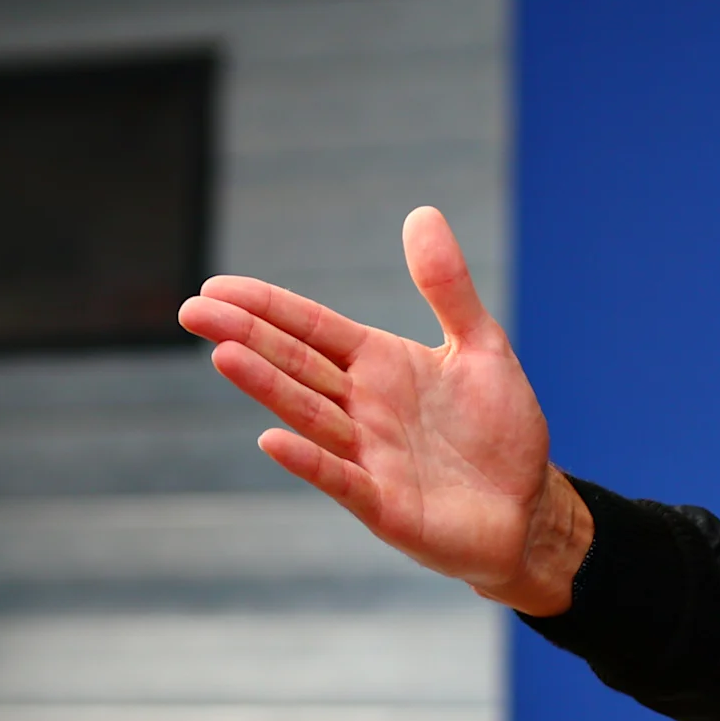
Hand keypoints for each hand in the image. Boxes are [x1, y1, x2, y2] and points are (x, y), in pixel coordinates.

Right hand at [176, 207, 589, 613]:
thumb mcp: (481, 345)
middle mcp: (361, 407)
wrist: (527, 507)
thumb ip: (447, 286)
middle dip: (246, 336)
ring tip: (222, 355)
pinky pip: (342, 479)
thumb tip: (421, 213)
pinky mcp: (385, 505)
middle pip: (295, 364)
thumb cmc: (498, 428)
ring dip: (267, 386)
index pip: (310, 328)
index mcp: (377, 364)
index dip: (266, 306)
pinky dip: (309, 462)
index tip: (216, 287)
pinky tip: (273, 441)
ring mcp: (368, 456)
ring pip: (308, 413)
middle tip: (192, 311)